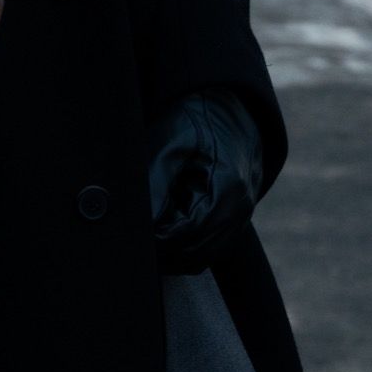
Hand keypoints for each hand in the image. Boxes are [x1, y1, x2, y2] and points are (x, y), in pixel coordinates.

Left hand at [146, 91, 267, 273]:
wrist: (225, 111)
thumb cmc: (194, 122)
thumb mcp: (169, 144)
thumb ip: (155, 184)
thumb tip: (140, 221)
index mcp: (228, 190)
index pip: (187, 235)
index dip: (155, 239)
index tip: (130, 231)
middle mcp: (240, 212)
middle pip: (193, 255)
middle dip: (159, 249)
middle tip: (130, 233)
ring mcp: (239, 221)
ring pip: (198, 259)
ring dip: (169, 251)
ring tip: (145, 226)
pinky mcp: (230, 225)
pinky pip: (203, 250)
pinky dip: (180, 246)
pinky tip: (161, 224)